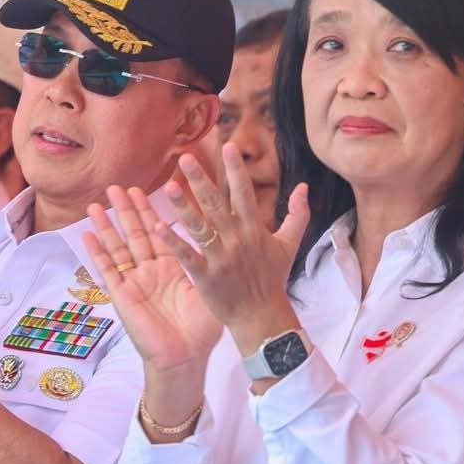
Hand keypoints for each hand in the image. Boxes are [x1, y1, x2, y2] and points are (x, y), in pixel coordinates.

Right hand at [83, 184, 227, 433]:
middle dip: (127, 211)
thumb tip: (225, 237)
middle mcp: (151, 272)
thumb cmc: (201, 329)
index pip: (160, 232)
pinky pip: (107, 271)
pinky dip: (96, 253)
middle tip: (118, 186)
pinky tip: (87, 234)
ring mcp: (134, 283)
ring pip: (118, 248)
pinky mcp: (122, 296)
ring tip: (97, 203)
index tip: (147, 188)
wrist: (186, 359)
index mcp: (173, 268)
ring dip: (107, 226)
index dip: (152, 211)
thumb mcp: (208, 288)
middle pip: (136, 234)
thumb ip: (210, 262)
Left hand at [161, 150, 309, 354]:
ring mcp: (221, 258)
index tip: (227, 145)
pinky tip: (159, 226)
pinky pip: (188, 256)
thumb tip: (303, 186)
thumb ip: (298, 214)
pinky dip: (174, 242)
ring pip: (200, 227)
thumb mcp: (289, 244)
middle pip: (216, 205)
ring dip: (184, 206)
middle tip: (185, 157)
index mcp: (255, 229)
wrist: (262, 317)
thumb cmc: (273, 279)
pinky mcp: (206, 276)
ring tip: (169, 186)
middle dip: (201, 180)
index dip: (235, 169)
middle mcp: (237, 239)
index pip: (244, 193)